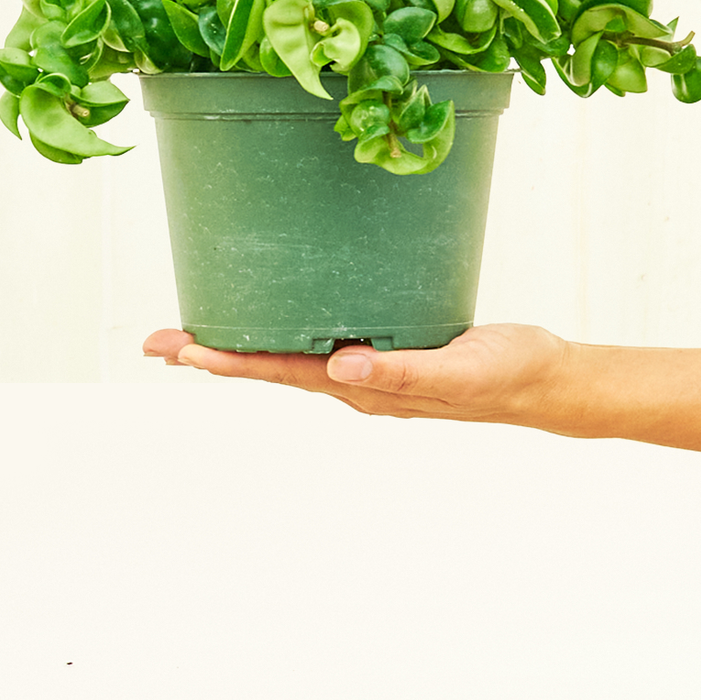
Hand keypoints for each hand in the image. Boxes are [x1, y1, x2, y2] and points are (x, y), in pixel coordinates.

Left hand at [142, 323, 571, 424]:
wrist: (545, 379)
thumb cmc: (505, 374)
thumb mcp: (458, 370)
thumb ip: (402, 371)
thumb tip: (340, 368)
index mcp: (363, 388)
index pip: (280, 372)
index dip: (228, 361)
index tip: (180, 352)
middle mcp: (354, 379)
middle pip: (269, 365)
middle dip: (213, 354)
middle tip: (155, 342)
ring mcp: (366, 365)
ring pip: (289, 352)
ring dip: (241, 343)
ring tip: (195, 332)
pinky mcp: (386, 342)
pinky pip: (321, 336)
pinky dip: (285, 326)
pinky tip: (276, 311)